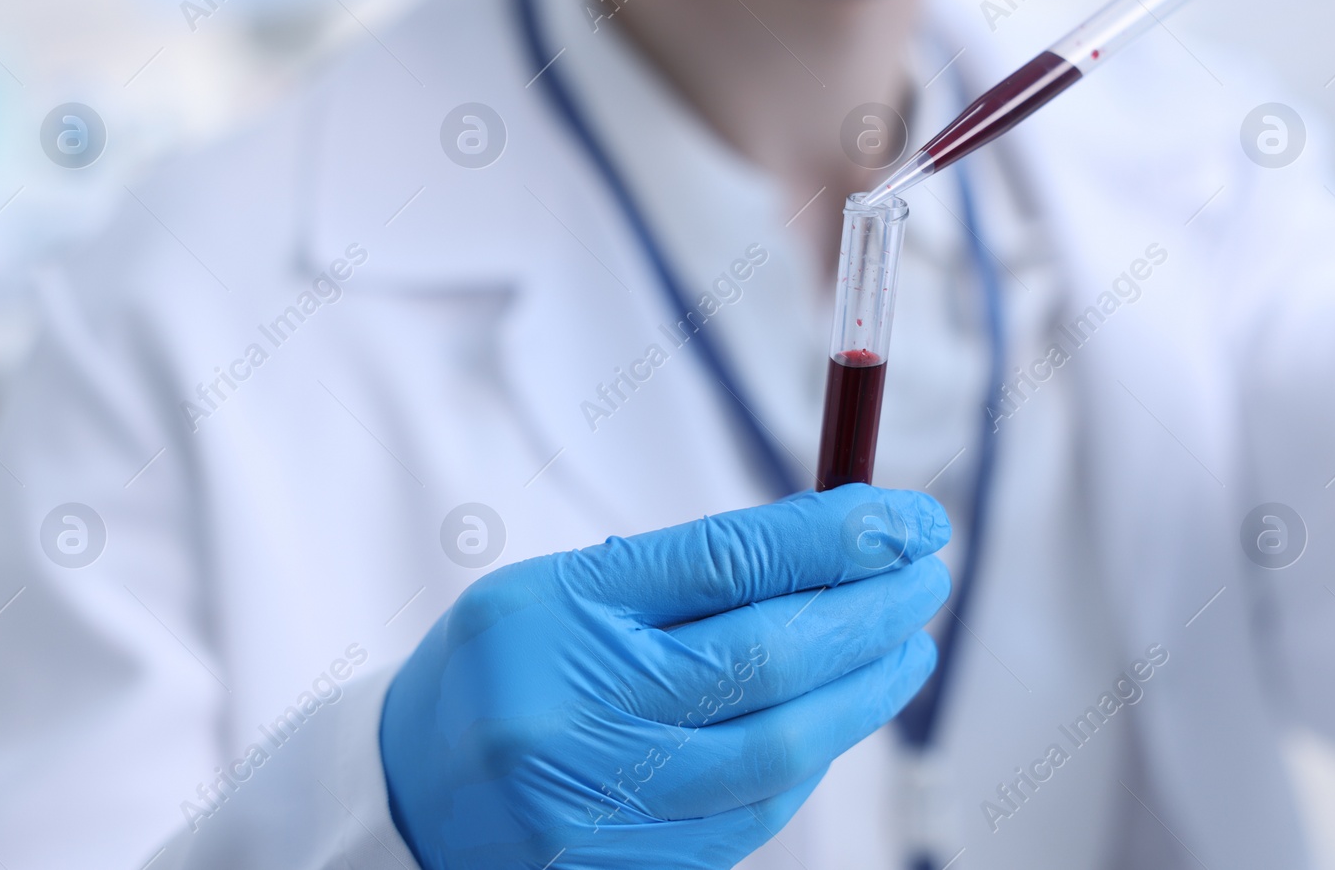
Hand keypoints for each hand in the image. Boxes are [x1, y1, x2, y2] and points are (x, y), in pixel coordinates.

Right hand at [379, 484, 949, 868]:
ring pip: (777, 754)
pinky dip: (809, 760)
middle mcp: (575, 719)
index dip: (834, 536)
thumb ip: (690, 567)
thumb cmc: (503, 665)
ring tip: (905, 647)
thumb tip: (837, 544)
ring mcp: (601, 812)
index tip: (908, 516)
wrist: (408, 793)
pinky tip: (838, 717)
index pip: (724, 564)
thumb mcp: (568, 586)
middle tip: (925, 575)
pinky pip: (752, 818)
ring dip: (862, 696)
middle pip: (765, 661)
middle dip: (867, 613)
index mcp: (556, 619)